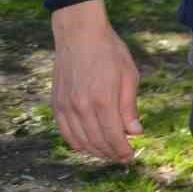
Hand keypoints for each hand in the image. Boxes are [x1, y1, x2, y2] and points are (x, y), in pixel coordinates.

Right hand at [51, 0, 141, 161]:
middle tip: (123, 156)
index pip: (113, 137)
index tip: (131, 155)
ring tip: (108, 152)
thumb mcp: (130, 75)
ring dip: (95, 151)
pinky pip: (66, 133)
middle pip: (96, 142)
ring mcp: (66, 107)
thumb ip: (130, 107)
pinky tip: (88, 144)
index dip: (122, 150)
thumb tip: (135, 132)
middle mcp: (82, 107)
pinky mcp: (57, 105)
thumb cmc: (110, 52)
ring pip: (80, 141)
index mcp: (103, 100)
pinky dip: (77, 143)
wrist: (79, 35)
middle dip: (111, 153)